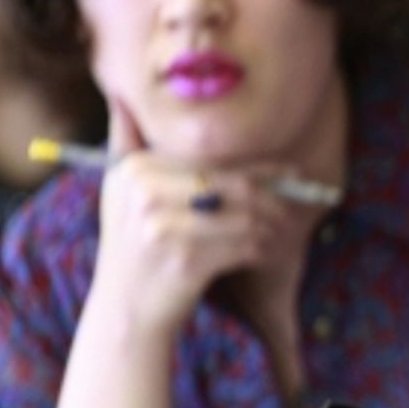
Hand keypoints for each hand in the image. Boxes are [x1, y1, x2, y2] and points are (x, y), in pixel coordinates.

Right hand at [88, 98, 297, 339]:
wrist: (125, 311)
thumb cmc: (130, 248)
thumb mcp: (116, 192)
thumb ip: (125, 144)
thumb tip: (121, 96)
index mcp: (134, 169)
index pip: (210, 159)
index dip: (257, 165)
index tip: (289, 170)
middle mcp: (145, 193)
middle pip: (233, 182)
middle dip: (271, 194)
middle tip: (292, 203)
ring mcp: (165, 227)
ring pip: (244, 215)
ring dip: (271, 225)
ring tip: (279, 230)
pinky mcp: (187, 260)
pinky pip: (244, 245)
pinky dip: (262, 249)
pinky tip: (264, 253)